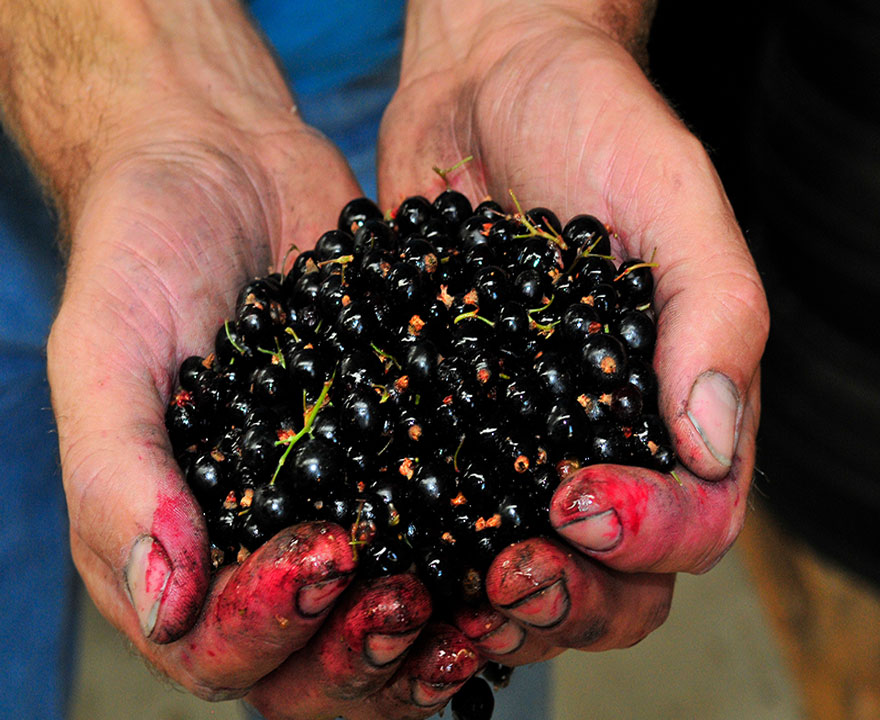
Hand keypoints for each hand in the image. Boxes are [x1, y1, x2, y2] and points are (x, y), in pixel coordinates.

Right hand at [36, 4, 473, 717]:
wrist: (224, 160)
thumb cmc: (144, 249)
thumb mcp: (105, 351)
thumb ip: (117, 475)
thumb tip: (166, 605)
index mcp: (176, 542)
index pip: (215, 644)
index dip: (269, 629)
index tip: (323, 557)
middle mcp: (260, 541)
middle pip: (310, 664)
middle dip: (359, 654)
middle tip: (406, 602)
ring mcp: (339, 502)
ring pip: (384, 618)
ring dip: (431, 631)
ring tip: (477, 607)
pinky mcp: (402, 451)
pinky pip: (440, 525)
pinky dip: (477, 554)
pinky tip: (520, 541)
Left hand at [378, 0, 767, 664]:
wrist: (488, 83)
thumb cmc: (594, 121)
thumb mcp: (671, 195)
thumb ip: (712, 312)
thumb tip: (711, 444)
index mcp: (673, 402)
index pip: (693, 517)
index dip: (646, 536)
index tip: (578, 504)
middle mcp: (601, 438)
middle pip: (613, 574)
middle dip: (570, 594)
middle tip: (507, 572)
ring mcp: (519, 438)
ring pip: (526, 563)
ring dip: (492, 597)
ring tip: (447, 590)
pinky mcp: (443, 417)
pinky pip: (439, 504)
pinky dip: (420, 544)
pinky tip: (383, 547)